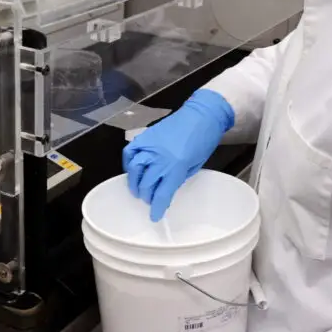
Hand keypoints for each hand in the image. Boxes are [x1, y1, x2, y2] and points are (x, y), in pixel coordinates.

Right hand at [122, 89, 233, 220]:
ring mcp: (150, 145)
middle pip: (146, 184)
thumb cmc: (204, 140)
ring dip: (134, 182)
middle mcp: (160, 158)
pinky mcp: (145, 135)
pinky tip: (132, 169)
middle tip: (148, 200)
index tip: (154, 216)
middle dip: (146, 197)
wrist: (202, 115)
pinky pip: (130, 151)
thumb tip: (166, 188)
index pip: (161, 194)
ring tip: (137, 189)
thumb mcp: (195, 165)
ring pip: (134, 169)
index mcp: (176, 167)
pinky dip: (128, 162)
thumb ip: (178, 178)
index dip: (156, 208)